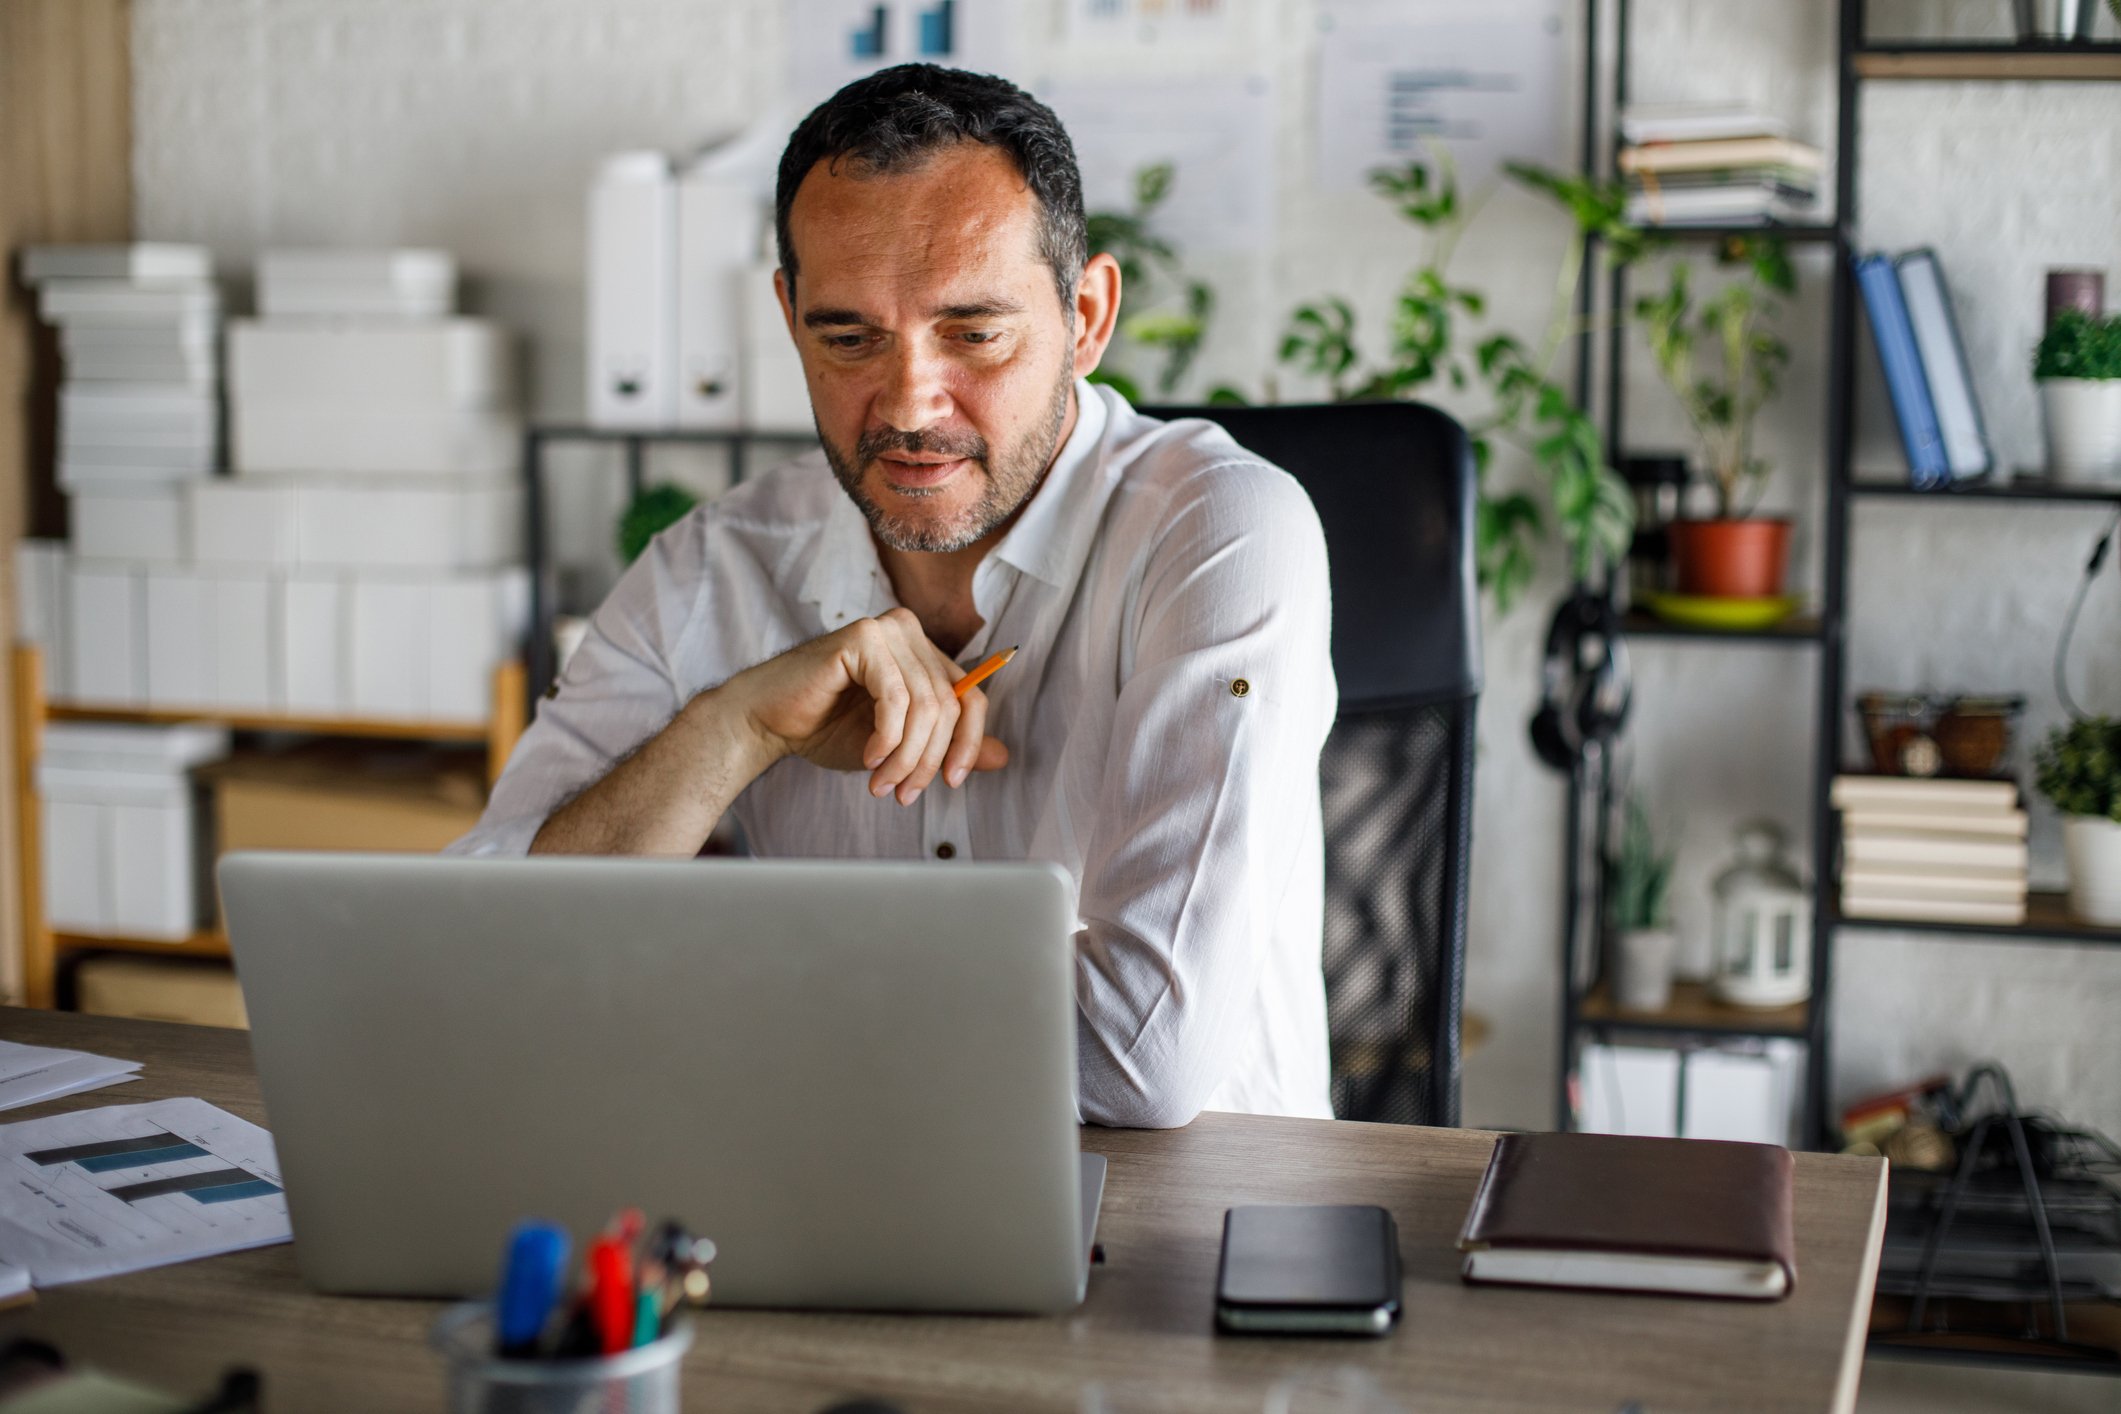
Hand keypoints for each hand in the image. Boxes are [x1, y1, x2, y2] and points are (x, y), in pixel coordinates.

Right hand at [715, 608, 1009, 803]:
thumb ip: (946, 746)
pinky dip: (886, 738)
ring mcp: (888, 629)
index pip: (971, 697)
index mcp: (924, 653)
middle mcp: (911, 632)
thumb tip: (1003, 758)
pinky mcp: (863, 636)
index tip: (951, 783)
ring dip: (906, 756)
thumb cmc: (828, 728)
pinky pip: (895, 697)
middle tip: (903, 793)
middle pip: (949, 705)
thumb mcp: (899, 746)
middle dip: (928, 759)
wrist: (768, 721)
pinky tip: (869, 757)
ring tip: (882, 783)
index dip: (967, 744)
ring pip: (924, 706)